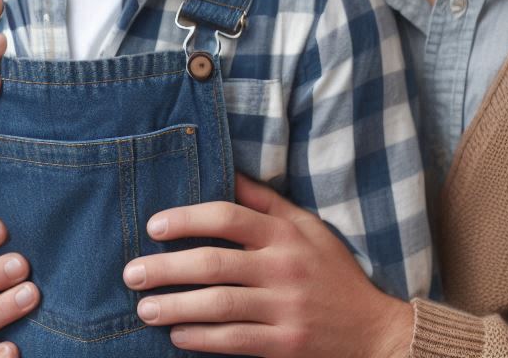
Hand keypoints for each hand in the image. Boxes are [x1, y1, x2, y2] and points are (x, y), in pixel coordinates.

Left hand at [122, 174, 412, 357]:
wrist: (375, 330)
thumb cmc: (331, 270)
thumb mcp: (305, 226)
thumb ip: (264, 200)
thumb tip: (226, 168)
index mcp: (284, 233)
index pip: (227, 216)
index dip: (186, 219)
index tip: (154, 226)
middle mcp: (283, 267)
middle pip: (213, 263)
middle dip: (166, 268)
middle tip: (132, 273)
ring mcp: (285, 308)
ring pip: (218, 305)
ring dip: (175, 307)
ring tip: (144, 308)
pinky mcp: (286, 345)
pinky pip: (234, 342)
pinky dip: (200, 339)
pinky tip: (176, 336)